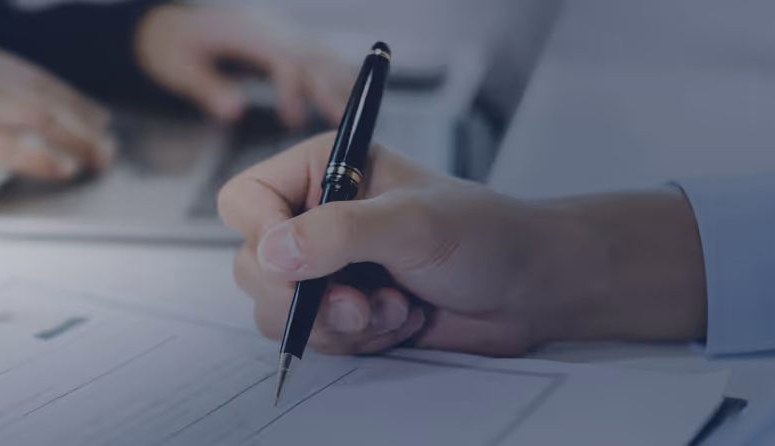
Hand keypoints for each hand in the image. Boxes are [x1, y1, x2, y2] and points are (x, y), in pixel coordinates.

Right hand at [0, 34, 115, 200]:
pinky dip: (41, 157)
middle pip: (42, 93)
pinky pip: (5, 145)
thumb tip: (28, 119)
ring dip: (74, 142)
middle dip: (84, 123)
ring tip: (96, 161)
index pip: (35, 75)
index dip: (75, 102)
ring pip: (32, 116)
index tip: (99, 123)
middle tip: (109, 148)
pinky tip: (61, 169)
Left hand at [135, 5, 352, 127]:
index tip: (292, 121)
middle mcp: (269, 30)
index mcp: (245, 34)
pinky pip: (316, 55)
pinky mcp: (282, 40)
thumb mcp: (177, 67)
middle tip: (344, 125)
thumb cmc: (170, 44)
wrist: (169, 20)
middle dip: (331, 90)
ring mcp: (278, 32)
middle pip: (312, 57)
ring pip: (320, 54)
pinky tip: (345, 97)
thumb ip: (207, 89)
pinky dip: (334, 75)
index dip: (293, 89)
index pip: (283, 59)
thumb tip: (235, 112)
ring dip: (340, 83)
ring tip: (355, 118)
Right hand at [219, 133, 708, 356]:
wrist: (527, 288)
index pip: (246, 200)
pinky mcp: (342, 308)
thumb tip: (271, 252)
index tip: (297, 264)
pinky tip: (401, 319)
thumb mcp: (413, 223)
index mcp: (323, 171)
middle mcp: (316, 216)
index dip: (261, 236)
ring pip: (279, 311)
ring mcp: (327, 267)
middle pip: (253, 265)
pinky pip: (315, 337)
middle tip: (360, 302)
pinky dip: (358, 339)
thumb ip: (339, 233)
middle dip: (308, 297)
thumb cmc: (484, 234)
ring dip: (339, 323)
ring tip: (393, 308)